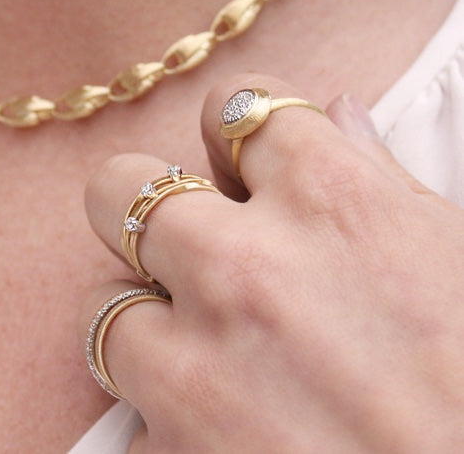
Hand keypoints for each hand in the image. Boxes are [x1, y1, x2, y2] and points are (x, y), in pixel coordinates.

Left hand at [81, 74, 463, 452]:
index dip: (236, 130)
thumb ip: (388, 182)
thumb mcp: (463, 266)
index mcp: (334, 205)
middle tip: (185, 241)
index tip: (243, 158)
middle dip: (147, 208)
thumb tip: (343, 115)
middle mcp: (248, 269)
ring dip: (140, 321)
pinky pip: (130, 416)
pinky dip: (163, 418)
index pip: (237, 107)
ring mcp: (198, 366)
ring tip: (198, 351)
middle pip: (124, 187)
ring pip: (102, 304)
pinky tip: (224, 433)